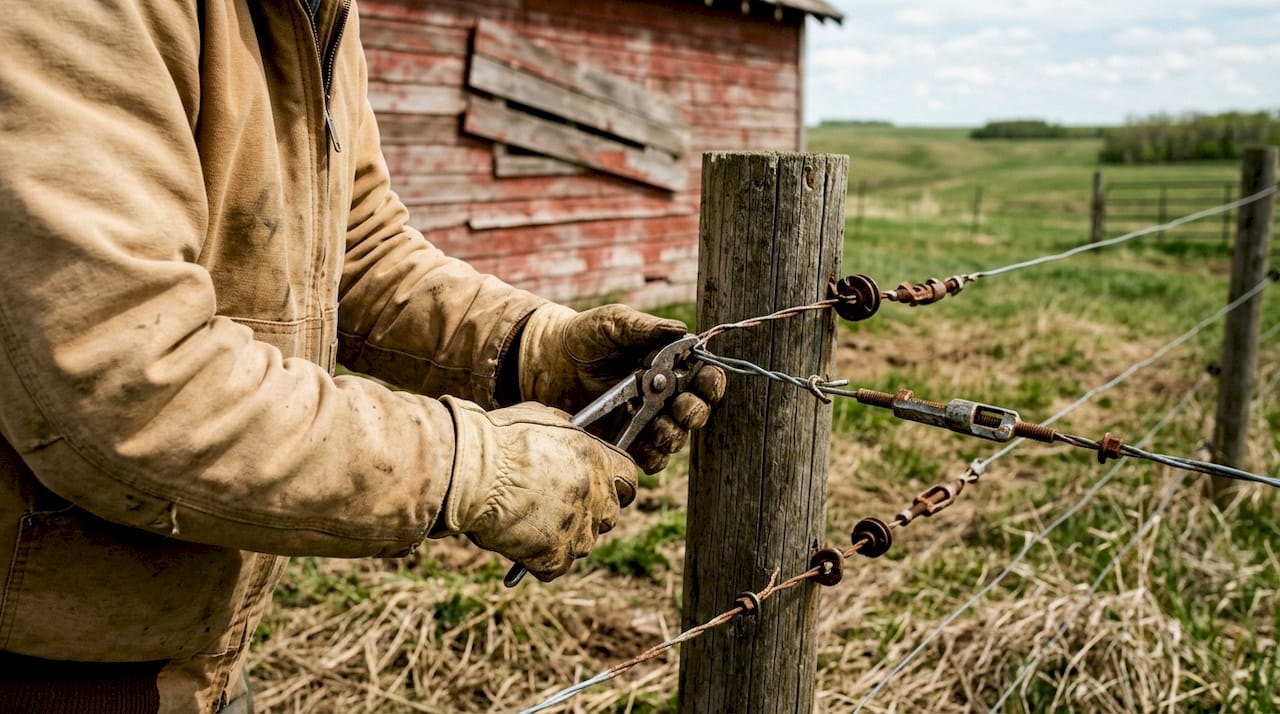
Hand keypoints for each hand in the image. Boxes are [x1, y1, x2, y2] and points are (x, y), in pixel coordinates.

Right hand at [435, 398, 635, 581]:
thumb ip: (568, 432)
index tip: (605, 487)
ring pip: (584, 544)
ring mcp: (576, 530)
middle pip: (611, 515)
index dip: (617, 483)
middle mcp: (595, 497)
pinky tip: (522, 543)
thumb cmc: (499, 439)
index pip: (630, 477)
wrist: (471, 472)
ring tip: (532, 523)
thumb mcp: (542, 418)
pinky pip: (557, 567)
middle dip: (592, 512)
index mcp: (597, 461)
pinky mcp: (553, 558)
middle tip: (562, 507)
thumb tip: (573, 435)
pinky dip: (542, 560)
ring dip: (565, 537)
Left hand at [517, 304, 726, 472]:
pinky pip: (649, 458)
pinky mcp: (625, 442)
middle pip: (695, 412)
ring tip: (658, 427)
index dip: (711, 382)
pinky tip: (641, 446)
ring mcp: (646, 421)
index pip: (704, 377)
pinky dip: (651, 456)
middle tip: (680, 406)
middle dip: (694, 411)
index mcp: (669, 366)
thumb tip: (682, 331)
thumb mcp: (614, 322)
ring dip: (673, 435)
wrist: (546, 361)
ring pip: (675, 438)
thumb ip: (645, 328)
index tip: (703, 380)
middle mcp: (664, 395)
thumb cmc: (585, 336)